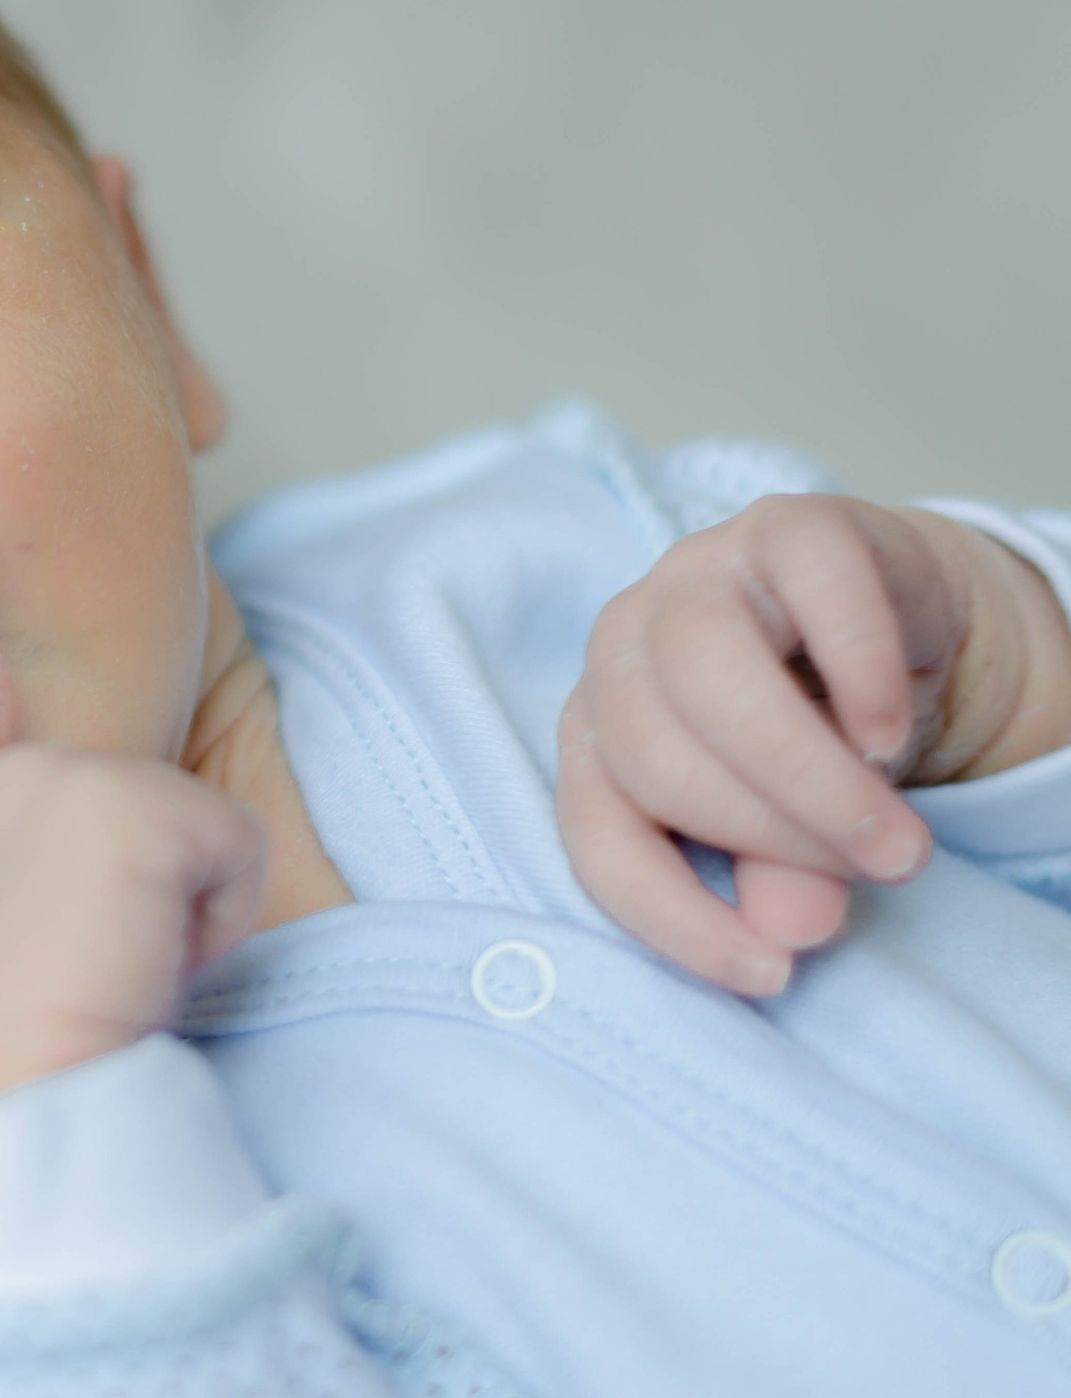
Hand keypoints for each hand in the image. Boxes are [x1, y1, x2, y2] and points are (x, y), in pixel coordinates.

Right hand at [0, 746, 267, 1146]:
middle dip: (99, 886)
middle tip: (73, 986)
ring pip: (159, 817)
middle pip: (86, 809)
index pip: (13, 824)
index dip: (45, 903)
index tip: (30, 982)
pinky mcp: (127, 802)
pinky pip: (233, 840)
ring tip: (107, 981)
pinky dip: (225, 916)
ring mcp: (41, 775)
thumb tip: (42, 909)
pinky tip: (155, 975)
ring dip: (156, 893)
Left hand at [558, 495, 1070, 995]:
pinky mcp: (784, 526)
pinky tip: (892, 732)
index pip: (596, 832)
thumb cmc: (818, 738)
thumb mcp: (791, 828)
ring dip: (808, 773)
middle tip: (876, 872)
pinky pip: (811, 590)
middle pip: (653, 753)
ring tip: (893, 832)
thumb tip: (791, 932)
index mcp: (599, 729)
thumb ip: (773, 877)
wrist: (903, 627)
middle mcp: (623, 647)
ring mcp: (694, 575)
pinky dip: (857, 669)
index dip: (672, 914)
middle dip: (768, 833)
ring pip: (708, 675)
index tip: (770, 974)